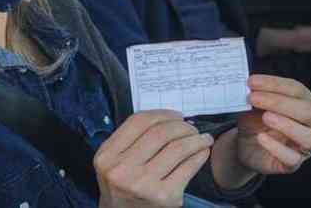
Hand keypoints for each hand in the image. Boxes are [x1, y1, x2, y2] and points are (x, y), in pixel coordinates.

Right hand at [95, 110, 213, 207]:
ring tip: (203, 138)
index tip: (177, 116)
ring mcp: (143, 185)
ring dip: (196, 139)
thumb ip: (131, 139)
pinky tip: (202, 153)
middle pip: (160, 133)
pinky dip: (199, 155)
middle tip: (192, 128)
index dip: (163, 114)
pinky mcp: (164, 198)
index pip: (139, 122)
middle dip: (183, 126)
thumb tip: (171, 120)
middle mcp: (122, 170)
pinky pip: (188, 167)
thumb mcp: (113, 161)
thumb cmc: (121, 187)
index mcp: (107, 156)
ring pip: (178, 148)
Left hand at [237, 75, 310, 173]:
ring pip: (309, 137)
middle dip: (279, 102)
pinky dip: (276, 147)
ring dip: (287, 125)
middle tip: (253, 98)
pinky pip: (292, 158)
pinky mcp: (294, 164)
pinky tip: (261, 137)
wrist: (247, 144)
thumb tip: (251, 84)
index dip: (274, 84)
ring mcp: (308, 146)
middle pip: (307, 111)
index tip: (252, 82)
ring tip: (265, 117)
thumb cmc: (257, 120)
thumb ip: (257, 94)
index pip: (297, 90)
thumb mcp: (256, 104)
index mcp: (308, 102)